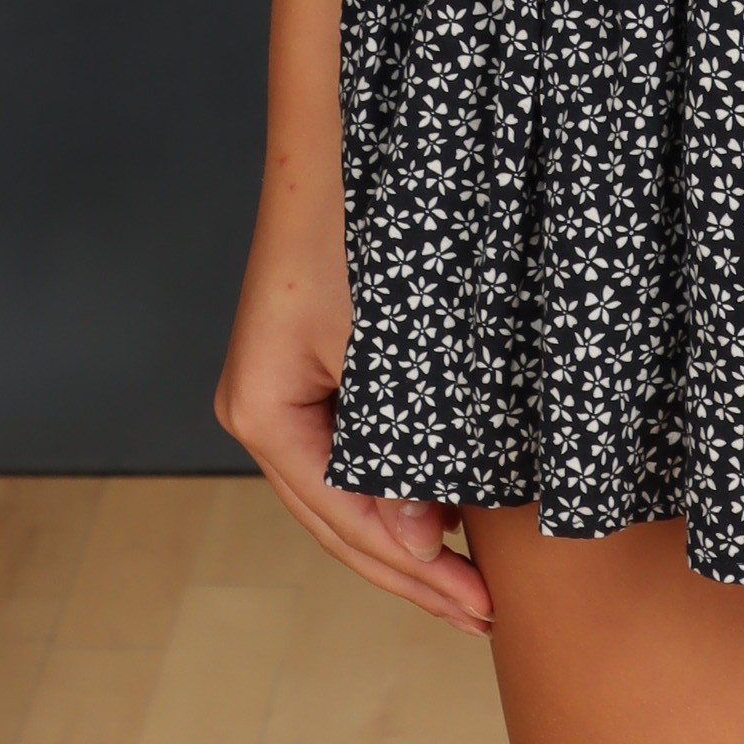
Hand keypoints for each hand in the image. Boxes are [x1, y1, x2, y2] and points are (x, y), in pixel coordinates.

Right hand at [214, 161, 491, 632]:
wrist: (347, 130)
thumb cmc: (365, 224)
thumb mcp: (391, 345)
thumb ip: (401, 446)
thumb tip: (416, 539)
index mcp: (262, 411)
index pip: (343, 521)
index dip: (411, 572)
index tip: (479, 604)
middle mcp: (260, 408)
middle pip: (337, 520)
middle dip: (409, 570)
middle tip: (482, 613)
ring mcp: (281, 389)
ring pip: (344, 492)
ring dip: (404, 535)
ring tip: (470, 580)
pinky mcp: (312, 366)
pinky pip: (353, 450)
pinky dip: (399, 486)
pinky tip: (444, 508)